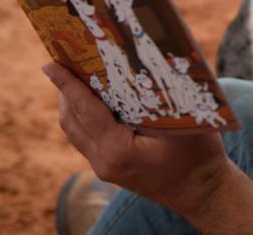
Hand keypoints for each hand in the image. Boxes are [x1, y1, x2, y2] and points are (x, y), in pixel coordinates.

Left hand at [42, 62, 227, 218]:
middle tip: (66, 61)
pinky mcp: (110, 168)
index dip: (67, 84)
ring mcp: (104, 168)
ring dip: (71, 104)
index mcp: (118, 150)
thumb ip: (163, 96)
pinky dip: (83, 116)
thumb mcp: (186, 123)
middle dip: (65, 90)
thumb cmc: (199, 157)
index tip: (50, 63)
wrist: (203, 192)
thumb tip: (145, 62)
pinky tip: (95, 100)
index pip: (84, 110)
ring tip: (76, 76)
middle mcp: (104, 161)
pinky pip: (85, 139)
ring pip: (74, 131)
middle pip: (71, 120)